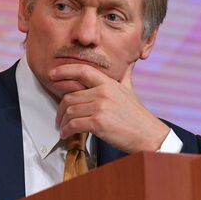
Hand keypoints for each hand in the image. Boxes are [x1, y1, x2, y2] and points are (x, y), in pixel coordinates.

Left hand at [51, 62, 170, 153]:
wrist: (148, 135)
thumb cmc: (137, 116)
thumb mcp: (130, 91)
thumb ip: (125, 77)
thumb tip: (129, 64)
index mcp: (109, 83)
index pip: (82, 71)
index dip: (64, 70)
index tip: (52, 74)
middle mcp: (103, 92)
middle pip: (70, 96)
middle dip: (61, 109)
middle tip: (59, 118)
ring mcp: (100, 107)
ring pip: (70, 111)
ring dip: (62, 122)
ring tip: (63, 128)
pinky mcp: (98, 123)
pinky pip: (73, 124)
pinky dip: (66, 130)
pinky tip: (66, 134)